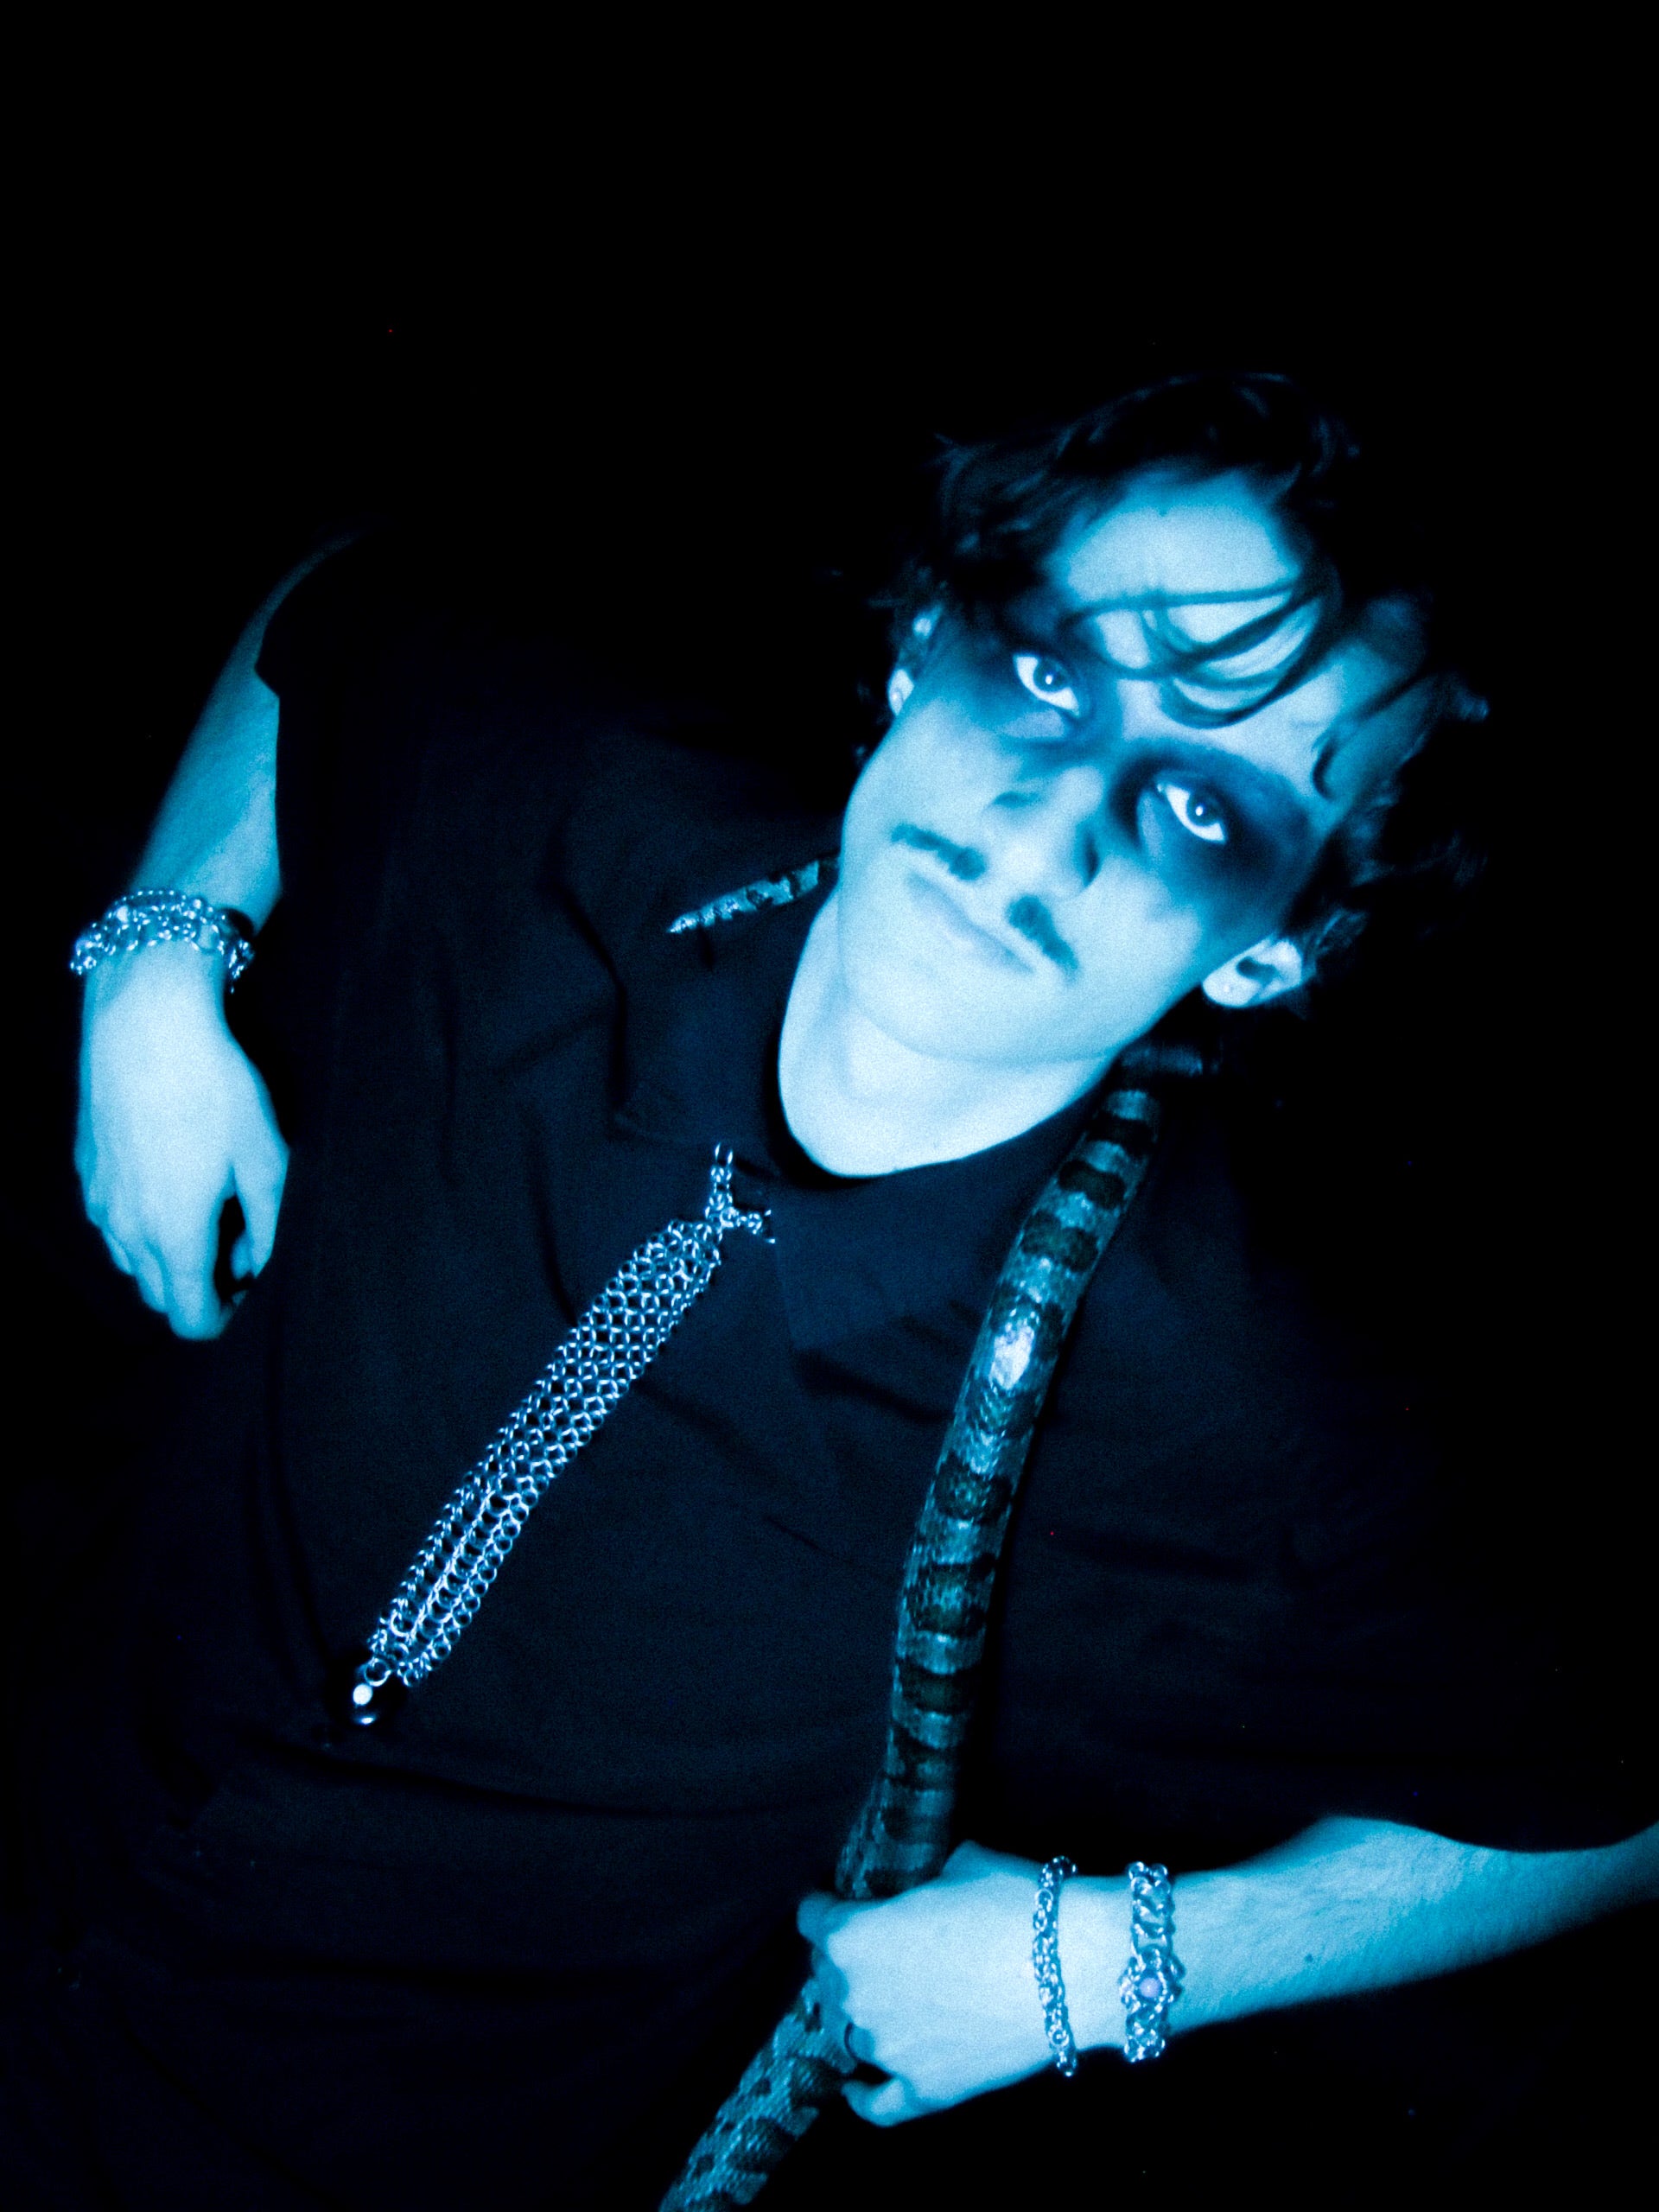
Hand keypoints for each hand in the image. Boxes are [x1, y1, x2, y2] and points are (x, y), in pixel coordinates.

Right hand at [76, 942, 287, 1337]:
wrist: (144, 1023)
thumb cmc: (214, 1088)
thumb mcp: (264, 1157)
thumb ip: (266, 1224)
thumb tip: (258, 1264)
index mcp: (175, 1236)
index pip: (191, 1319)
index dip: (223, 1318)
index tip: (248, 1291)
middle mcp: (128, 1231)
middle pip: (160, 1296)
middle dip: (198, 1290)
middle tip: (237, 1248)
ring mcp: (100, 1202)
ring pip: (133, 1261)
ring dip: (168, 1257)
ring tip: (208, 1212)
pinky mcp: (87, 1171)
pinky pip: (115, 1222)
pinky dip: (144, 1223)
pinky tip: (173, 1179)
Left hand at [797, 1841, 1116, 2126]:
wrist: (1073, 1965)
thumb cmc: (1013, 1903)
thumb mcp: (958, 1865)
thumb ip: (921, 1884)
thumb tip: (925, 1890)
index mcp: (853, 1935)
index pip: (813, 1920)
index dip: (825, 1907)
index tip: (835, 1903)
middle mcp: (857, 1995)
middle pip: (829, 1975)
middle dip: (847, 1958)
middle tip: (882, 1946)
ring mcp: (888, 2049)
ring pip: (851, 2031)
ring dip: (863, 2014)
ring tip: (891, 2000)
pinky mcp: (924, 2090)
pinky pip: (876, 2104)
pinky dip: (861, 2096)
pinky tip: (854, 2087)